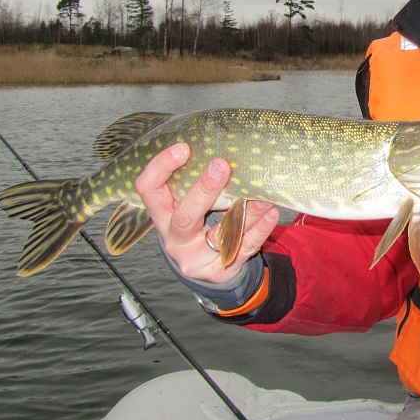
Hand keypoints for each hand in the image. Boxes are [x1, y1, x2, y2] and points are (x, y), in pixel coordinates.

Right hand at [135, 143, 279, 282]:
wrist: (207, 266)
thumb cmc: (199, 223)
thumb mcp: (190, 204)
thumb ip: (197, 182)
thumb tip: (228, 150)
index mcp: (162, 215)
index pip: (148, 189)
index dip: (161, 168)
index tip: (183, 147)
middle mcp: (174, 239)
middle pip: (184, 216)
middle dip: (204, 190)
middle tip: (221, 165)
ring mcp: (194, 258)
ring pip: (220, 234)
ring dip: (244, 212)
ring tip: (262, 195)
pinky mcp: (217, 272)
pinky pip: (241, 249)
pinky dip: (259, 230)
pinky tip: (270, 213)